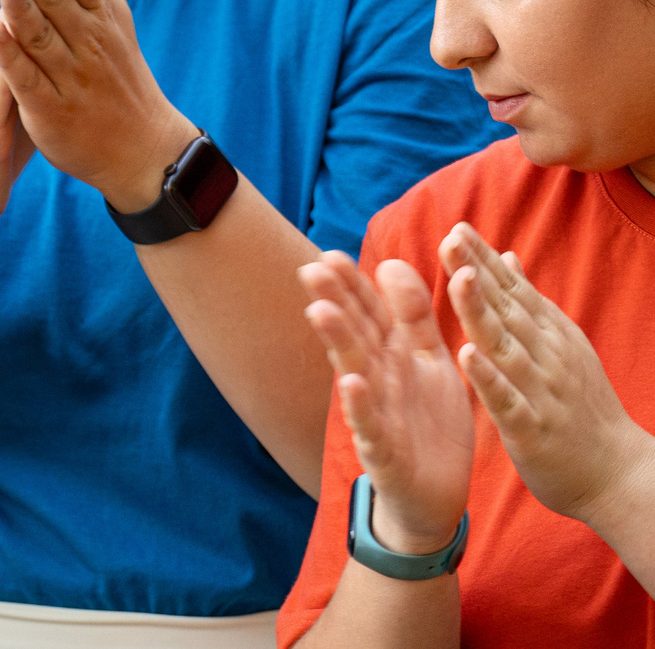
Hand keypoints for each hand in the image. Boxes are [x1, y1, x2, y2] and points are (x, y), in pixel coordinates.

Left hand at [0, 0, 193, 210]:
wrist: (142, 148)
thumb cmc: (120, 67)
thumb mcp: (114, 7)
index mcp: (103, 15)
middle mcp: (89, 42)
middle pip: (54, 2)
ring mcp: (70, 77)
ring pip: (40, 37)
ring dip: (19, 8)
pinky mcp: (50, 110)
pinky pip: (27, 79)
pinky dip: (11, 56)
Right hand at [300, 250, 473, 553]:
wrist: (437, 495)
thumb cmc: (429, 423)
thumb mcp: (430, 361)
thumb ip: (414, 316)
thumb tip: (392, 263)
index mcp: (392, 356)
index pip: (369, 313)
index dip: (351, 286)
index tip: (330, 254)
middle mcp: (377, 380)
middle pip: (355, 336)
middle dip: (335, 303)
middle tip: (311, 269)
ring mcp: (376, 415)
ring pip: (354, 373)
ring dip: (338, 345)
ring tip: (321, 312)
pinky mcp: (384, 453)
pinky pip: (371, 428)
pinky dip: (360, 407)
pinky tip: (351, 384)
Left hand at [445, 223, 654, 531]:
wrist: (619, 473)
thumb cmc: (579, 406)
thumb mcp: (559, 346)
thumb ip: (528, 304)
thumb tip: (506, 256)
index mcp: (550, 336)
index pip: (512, 291)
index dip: (484, 260)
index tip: (457, 226)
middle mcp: (547, 357)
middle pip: (507, 310)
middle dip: (478, 273)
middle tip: (450, 237)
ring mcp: (541, 392)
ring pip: (506, 347)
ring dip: (481, 314)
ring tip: (457, 280)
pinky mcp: (533, 428)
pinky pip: (508, 400)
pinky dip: (489, 378)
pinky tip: (467, 355)